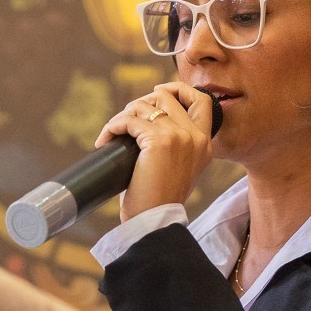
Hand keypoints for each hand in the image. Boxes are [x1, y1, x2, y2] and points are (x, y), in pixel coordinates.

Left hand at [94, 81, 214, 219]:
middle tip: (127, 118)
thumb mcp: (179, 167)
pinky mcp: (158, 141)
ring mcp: (179, 136)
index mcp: (205, 144)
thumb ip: (177, 144)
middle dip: (142, 101)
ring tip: (113, 132)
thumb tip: (149, 117)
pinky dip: (112, 127)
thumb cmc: (159, 199)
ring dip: (123, 115)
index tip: (158, 92)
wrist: (155, 220)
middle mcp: (196, 137)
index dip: (179, 89)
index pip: (202, 101)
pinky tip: (106, 139)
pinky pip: (128, 120)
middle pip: (167, 96)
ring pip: (144, 105)